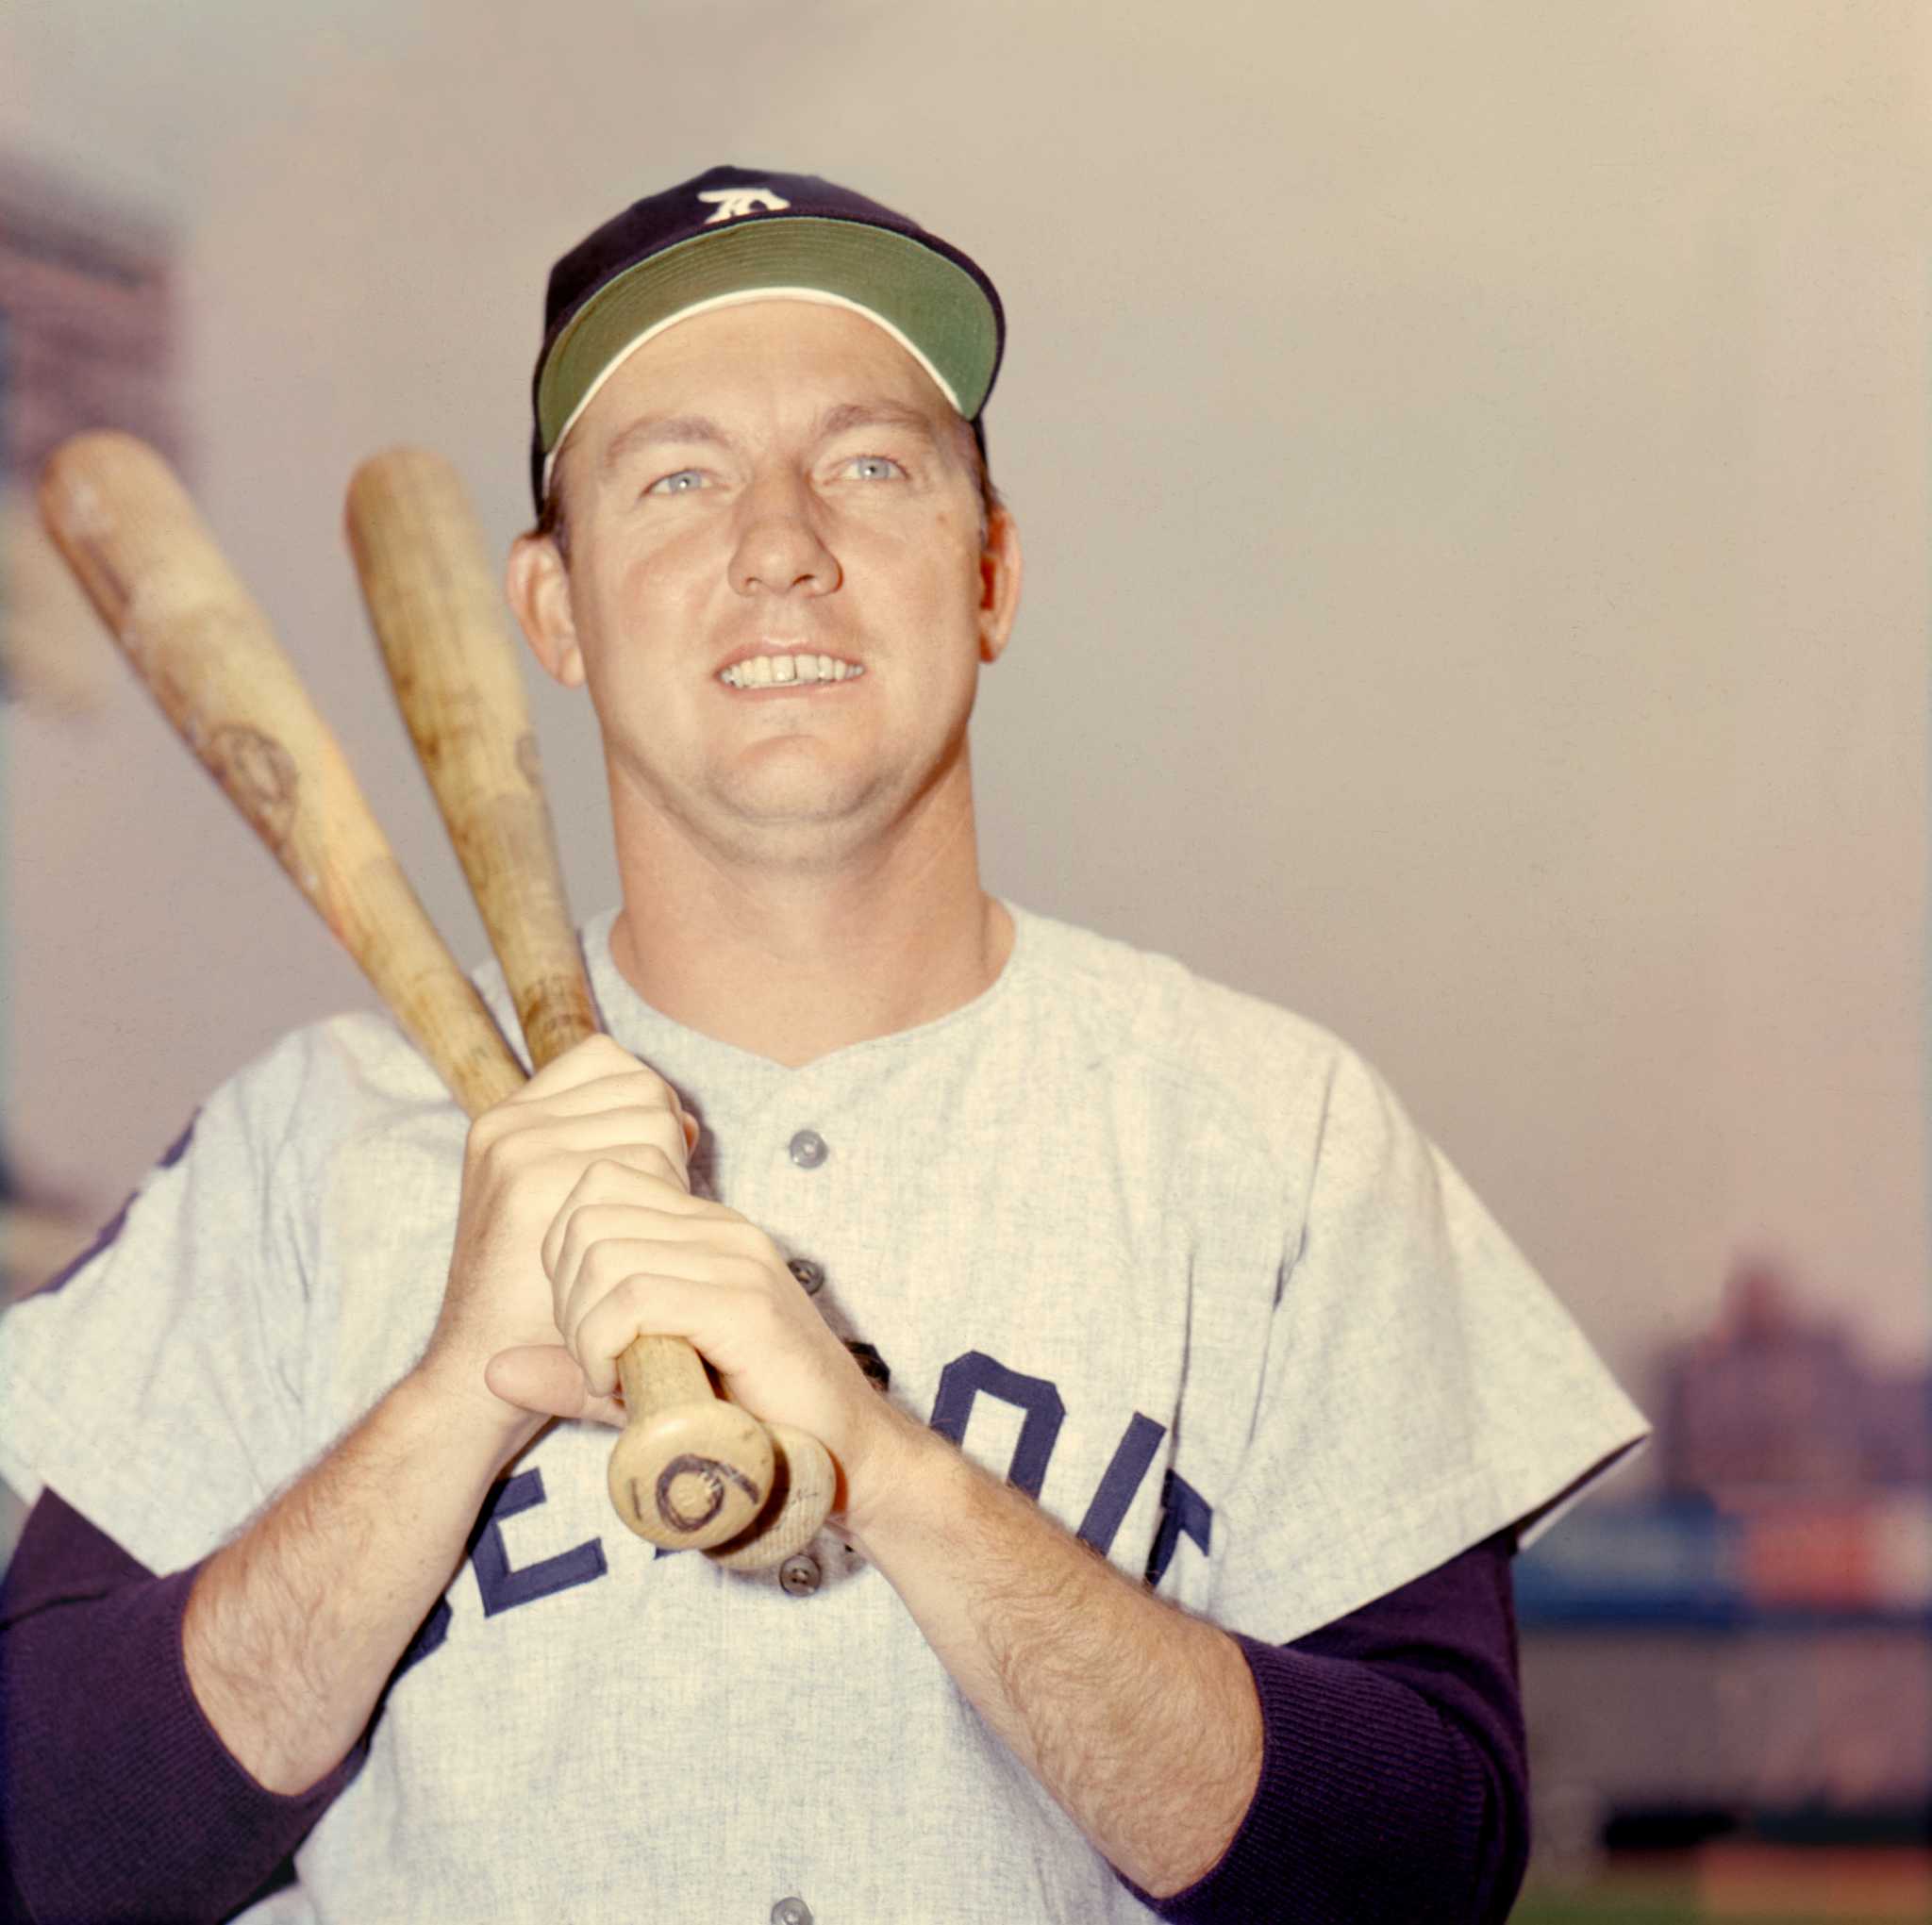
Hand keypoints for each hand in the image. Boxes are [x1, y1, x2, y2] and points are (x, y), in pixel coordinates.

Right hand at [416, 1034, 697, 1435]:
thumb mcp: (556, 1208)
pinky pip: (650, 1160)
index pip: (607, 1058)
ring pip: (653, 1119)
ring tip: (646, 1232)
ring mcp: (522, 1151)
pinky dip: (667, 1198)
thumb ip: (604, 1149)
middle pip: (641, 1085)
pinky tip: (646, 1247)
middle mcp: (509, 1124)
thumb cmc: (537, 1300)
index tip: (656, 1160)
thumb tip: (685, 1120)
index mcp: (506, 1119)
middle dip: (666, 1137)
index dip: (644, 1101)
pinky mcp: (542, 1186)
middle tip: (656, 1206)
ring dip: (671, 1172)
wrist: (479, 1374)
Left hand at [536, 1158, 890, 1503]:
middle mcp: (721, 1229)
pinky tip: (620, 1385)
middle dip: (564, 1289)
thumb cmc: (748, 1422)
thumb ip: (575, 1368)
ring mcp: (737, 1261)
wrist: (842, 1457)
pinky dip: (603, 1345)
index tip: (579, 1321)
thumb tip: (492, 1367)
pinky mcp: (744, 1305)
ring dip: (582, 1324)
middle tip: (588, 1355)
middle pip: (587, 1211)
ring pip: (603, 1251)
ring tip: (607, 1374)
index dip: (562, 1251)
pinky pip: (635, 1297)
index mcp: (704, 1229)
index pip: (598, 1183)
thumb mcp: (644, 1386)